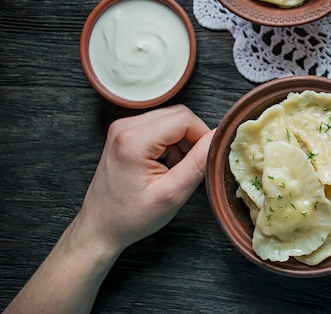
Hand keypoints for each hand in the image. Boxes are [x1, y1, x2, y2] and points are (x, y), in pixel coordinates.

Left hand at [4, 105, 213, 313]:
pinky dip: (169, 141)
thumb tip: (218, 138)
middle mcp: (125, 126)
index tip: (206, 158)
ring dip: (181, 140)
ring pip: (169, 119)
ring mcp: (122, 128)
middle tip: (193, 165)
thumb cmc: (131, 217)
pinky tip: (166, 164)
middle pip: (177, 115)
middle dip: (192, 137)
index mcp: (134, 140)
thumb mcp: (173, 194)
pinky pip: (157, 125)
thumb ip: (199, 162)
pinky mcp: (123, 133)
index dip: (202, 136)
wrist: (100, 227)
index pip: (184, 119)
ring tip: (177, 168)